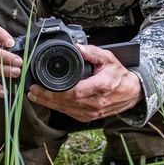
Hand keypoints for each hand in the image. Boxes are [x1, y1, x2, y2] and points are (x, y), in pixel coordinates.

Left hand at [27, 43, 142, 121]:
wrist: (132, 92)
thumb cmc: (119, 75)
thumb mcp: (108, 58)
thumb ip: (92, 52)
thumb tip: (77, 47)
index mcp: (100, 87)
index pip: (74, 92)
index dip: (55, 92)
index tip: (41, 86)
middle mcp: (96, 103)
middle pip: (66, 103)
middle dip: (46, 98)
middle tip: (32, 90)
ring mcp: (93, 112)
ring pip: (66, 110)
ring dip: (49, 104)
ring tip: (35, 96)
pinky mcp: (90, 117)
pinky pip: (70, 114)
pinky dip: (58, 108)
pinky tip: (47, 102)